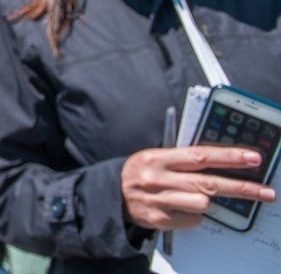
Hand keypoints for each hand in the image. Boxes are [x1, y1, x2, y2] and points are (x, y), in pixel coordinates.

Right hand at [121, 144, 275, 230]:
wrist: (111, 196)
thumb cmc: (140, 173)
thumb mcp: (156, 158)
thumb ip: (183, 159)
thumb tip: (220, 162)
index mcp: (158, 158)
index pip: (200, 156)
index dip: (229, 157)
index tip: (253, 159)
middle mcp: (158, 179)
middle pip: (209, 184)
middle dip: (241, 188)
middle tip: (266, 192)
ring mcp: (159, 201)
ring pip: (202, 204)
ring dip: (206, 202)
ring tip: (195, 198)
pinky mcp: (160, 220)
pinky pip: (192, 220)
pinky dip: (192, 215)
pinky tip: (180, 208)